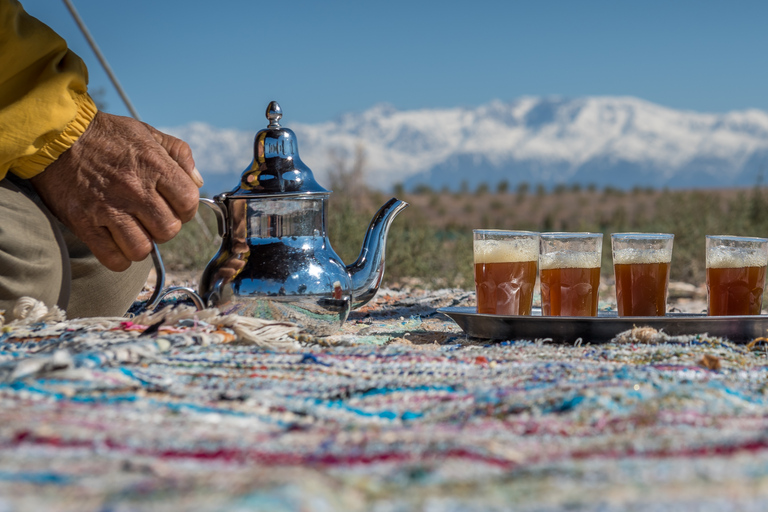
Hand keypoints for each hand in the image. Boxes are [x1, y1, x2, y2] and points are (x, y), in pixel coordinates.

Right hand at [30, 111, 203, 271]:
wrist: (56, 134)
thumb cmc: (106, 135)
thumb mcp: (148, 133)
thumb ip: (179, 154)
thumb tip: (197, 182)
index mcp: (154, 166)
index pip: (189, 202)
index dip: (186, 209)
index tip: (175, 206)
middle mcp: (134, 189)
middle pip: (168, 230)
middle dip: (164, 227)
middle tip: (152, 218)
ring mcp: (108, 208)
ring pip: (142, 249)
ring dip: (142, 244)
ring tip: (134, 231)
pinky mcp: (84, 223)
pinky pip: (112, 258)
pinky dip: (119, 258)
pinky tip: (117, 243)